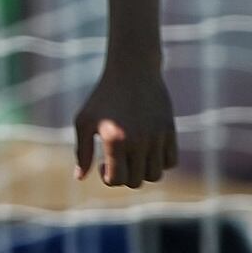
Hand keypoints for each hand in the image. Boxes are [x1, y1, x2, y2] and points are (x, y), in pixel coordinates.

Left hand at [73, 64, 177, 187]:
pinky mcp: (170, 131)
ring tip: (133, 157)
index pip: (117, 179)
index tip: (103, 164)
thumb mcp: (84, 121)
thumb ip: (81, 151)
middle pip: (137, 181)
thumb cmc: (103, 97)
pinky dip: (160, 163)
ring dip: (143, 172)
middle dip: (125, 176)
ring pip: (156, 175)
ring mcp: (157, 136)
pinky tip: (147, 150)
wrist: (132, 71)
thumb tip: (81, 177)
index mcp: (115, 139)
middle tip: (118, 159)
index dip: (108, 178)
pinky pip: (171, 162)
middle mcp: (138, 140)